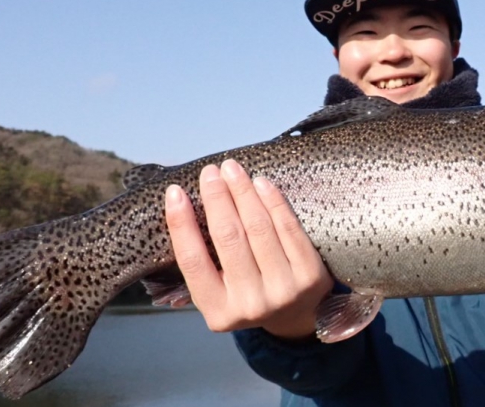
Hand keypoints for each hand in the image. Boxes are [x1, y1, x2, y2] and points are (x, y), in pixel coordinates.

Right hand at [165, 159, 332, 339]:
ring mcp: (282, 291)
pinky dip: (273, 201)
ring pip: (258, 228)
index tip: (175, 191)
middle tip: (210, 171)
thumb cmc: (249, 293)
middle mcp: (249, 304)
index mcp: (217, 311)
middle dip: (216, 197)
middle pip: (227, 237)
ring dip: (243, 192)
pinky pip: (288, 228)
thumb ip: (203, 260)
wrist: (299, 316)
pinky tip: (261, 183)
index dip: (181, 223)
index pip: (192, 261)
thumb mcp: (220, 292)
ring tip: (232, 170)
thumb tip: (181, 203)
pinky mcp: (310, 275)